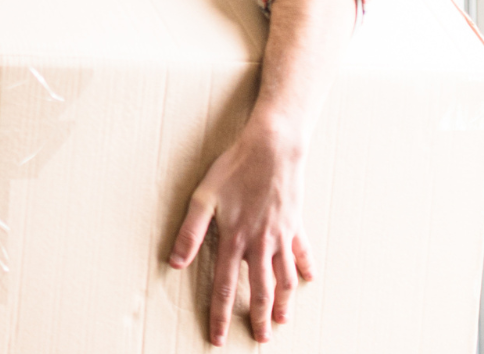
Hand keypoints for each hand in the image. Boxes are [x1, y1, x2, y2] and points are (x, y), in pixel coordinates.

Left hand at [168, 121, 314, 344]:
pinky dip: (305, 266)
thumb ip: (190, 233)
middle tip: (261, 340)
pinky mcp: (295, 223)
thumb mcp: (203, 198)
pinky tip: (308, 278)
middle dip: (258, 318)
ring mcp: (282, 235)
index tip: (218, 339)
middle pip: (261, 290)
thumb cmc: (234, 169)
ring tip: (282, 319)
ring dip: (284, 301)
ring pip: (285, 277)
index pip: (224, 288)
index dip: (220, 315)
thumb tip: (175, 263)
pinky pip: (302, 251)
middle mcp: (261, 244)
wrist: (272, 148)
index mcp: (235, 241)